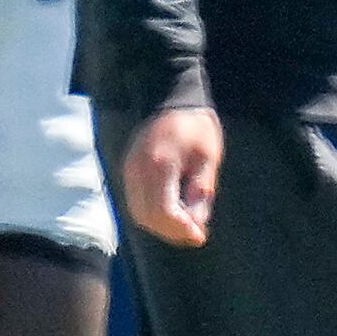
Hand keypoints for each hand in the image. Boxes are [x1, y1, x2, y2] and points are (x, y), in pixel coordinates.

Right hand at [123, 109, 222, 246]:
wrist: (174, 99)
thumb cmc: (196, 128)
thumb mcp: (208, 158)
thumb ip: (201, 192)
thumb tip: (197, 223)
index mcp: (160, 164)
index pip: (163, 211)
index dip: (181, 230)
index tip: (200, 236)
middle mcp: (139, 169)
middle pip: (148, 217)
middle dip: (172, 232)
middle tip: (195, 234)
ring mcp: (130, 168)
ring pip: (138, 213)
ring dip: (161, 226)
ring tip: (185, 225)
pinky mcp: (128, 168)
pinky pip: (135, 201)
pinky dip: (151, 214)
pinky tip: (172, 212)